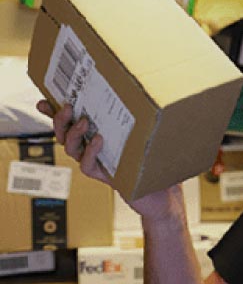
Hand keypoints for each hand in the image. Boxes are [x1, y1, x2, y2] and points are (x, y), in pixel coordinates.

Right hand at [36, 100, 184, 221]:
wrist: (159, 192)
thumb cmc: (150, 158)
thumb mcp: (144, 132)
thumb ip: (136, 116)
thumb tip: (139, 90)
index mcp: (94, 134)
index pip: (68, 122)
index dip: (52, 113)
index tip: (43, 101)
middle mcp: (90, 148)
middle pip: (64, 133)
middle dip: (60, 120)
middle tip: (67, 107)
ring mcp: (95, 162)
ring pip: (71, 148)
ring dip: (74, 133)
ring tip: (84, 121)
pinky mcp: (102, 175)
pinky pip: (87, 165)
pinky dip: (90, 152)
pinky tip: (99, 141)